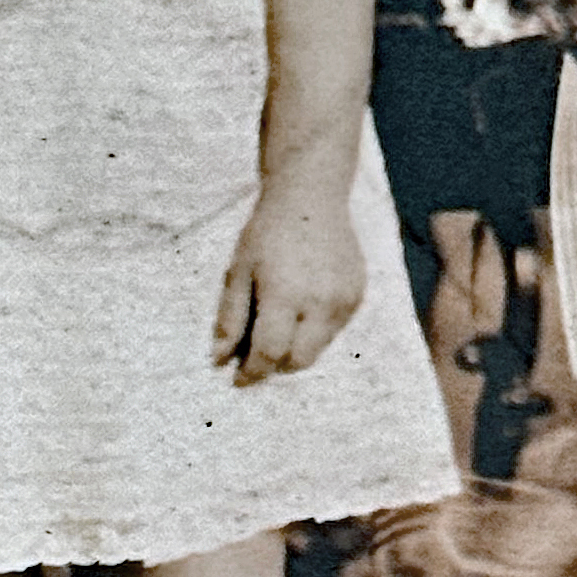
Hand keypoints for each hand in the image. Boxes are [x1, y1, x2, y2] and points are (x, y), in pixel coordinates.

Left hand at [212, 176, 365, 383]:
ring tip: (281, 323)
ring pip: (319, 348)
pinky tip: (303, 306)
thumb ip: (230, 317)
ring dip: (297, 347)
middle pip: (299, 360)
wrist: (311, 197)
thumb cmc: (267, 232)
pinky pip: (335, 330)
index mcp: (284, 294)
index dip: (252, 372)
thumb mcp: (238, 270)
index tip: (239, 379)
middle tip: (259, 354)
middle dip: (276, 365)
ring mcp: (344, 300)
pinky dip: (315, 330)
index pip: (270, 353)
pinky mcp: (358, 295)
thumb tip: (218, 360)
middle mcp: (320, 302)